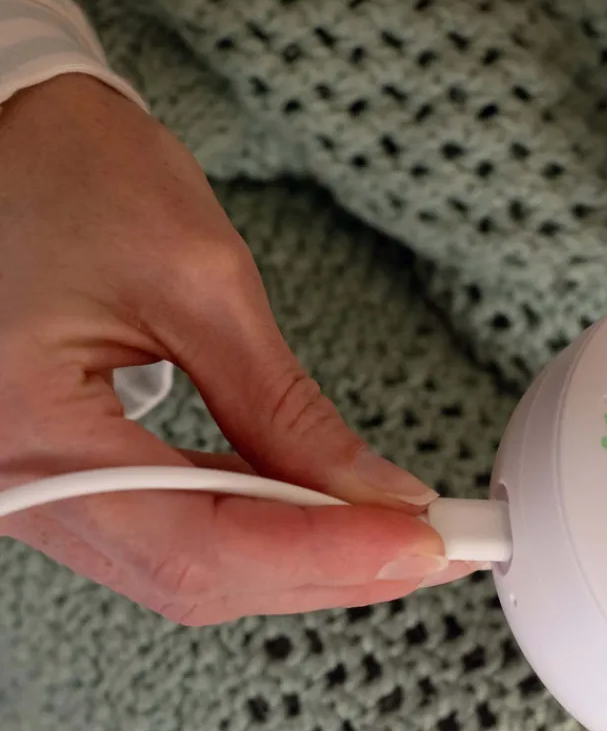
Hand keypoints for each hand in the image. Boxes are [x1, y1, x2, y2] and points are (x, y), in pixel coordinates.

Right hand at [0, 75, 476, 624]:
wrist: (0, 154)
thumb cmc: (67, 178)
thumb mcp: (196, 281)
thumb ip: (288, 408)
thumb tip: (377, 493)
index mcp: (33, 431)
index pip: (203, 543)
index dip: (325, 554)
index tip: (423, 544)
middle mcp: (19, 489)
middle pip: (204, 577)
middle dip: (334, 569)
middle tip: (438, 548)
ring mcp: (40, 498)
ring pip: (196, 572)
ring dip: (308, 561)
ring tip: (402, 535)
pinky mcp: (72, 487)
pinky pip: (178, 540)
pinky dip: (265, 537)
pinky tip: (329, 520)